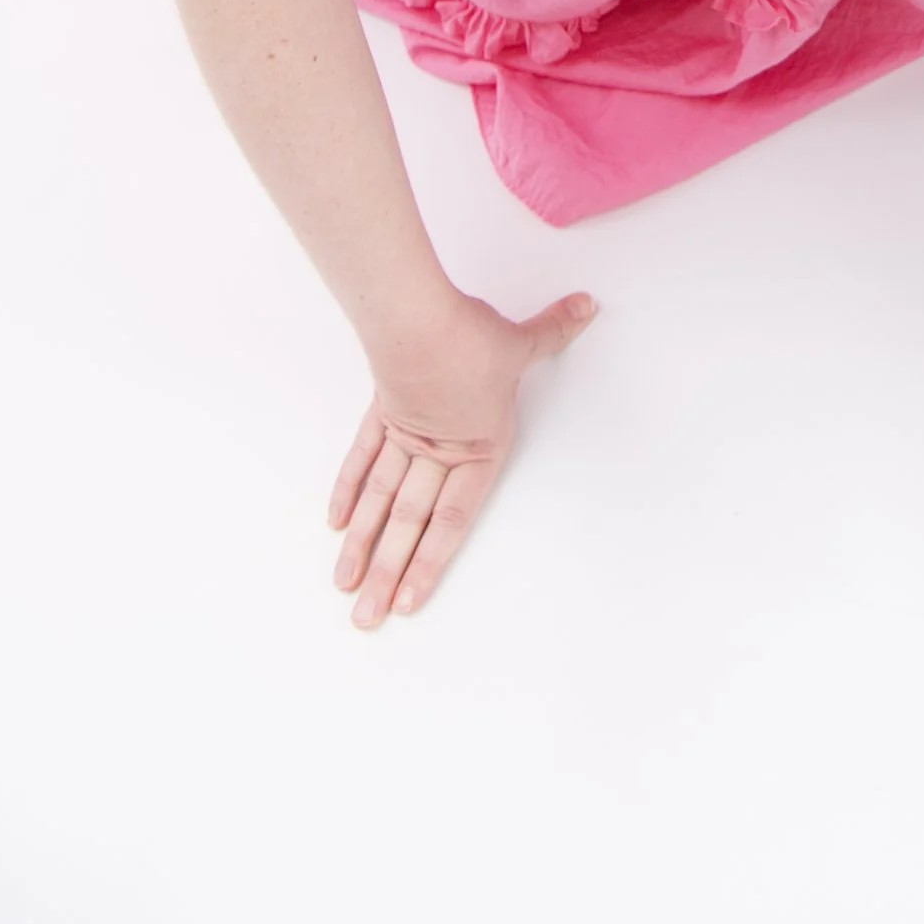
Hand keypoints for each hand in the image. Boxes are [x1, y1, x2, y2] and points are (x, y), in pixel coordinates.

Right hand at [328, 289, 596, 629]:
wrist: (418, 323)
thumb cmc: (470, 337)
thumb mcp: (521, 340)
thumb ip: (553, 330)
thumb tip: (587, 306)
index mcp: (475, 447)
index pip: (452, 519)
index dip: (430, 563)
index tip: (410, 601)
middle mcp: (437, 452)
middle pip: (407, 522)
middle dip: (386, 573)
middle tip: (366, 617)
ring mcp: (404, 437)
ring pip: (379, 501)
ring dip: (361, 545)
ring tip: (346, 587)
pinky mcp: (380, 416)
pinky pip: (361, 460)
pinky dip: (348, 490)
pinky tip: (336, 525)